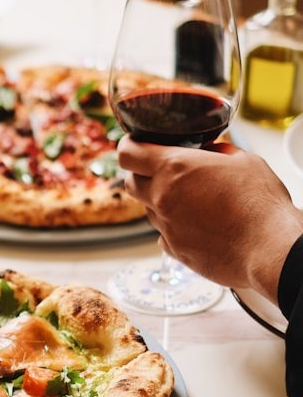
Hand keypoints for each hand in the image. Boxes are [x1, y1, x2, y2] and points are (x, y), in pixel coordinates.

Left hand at [117, 136, 302, 301]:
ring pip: (149, 210)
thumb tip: (208, 151)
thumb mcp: (242, 160)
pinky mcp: (174, 250)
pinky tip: (199, 227)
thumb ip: (217, 151)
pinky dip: (175, 228)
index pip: (127, 153)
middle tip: (161, 173)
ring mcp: (166, 226)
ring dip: (161, 203)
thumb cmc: (260, 203)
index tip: (133, 146)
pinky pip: (164, 235)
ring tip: (193, 203)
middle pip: (130, 183)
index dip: (128, 147)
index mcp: (173, 167)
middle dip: (141, 176)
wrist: (270, 248)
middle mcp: (162, 197)